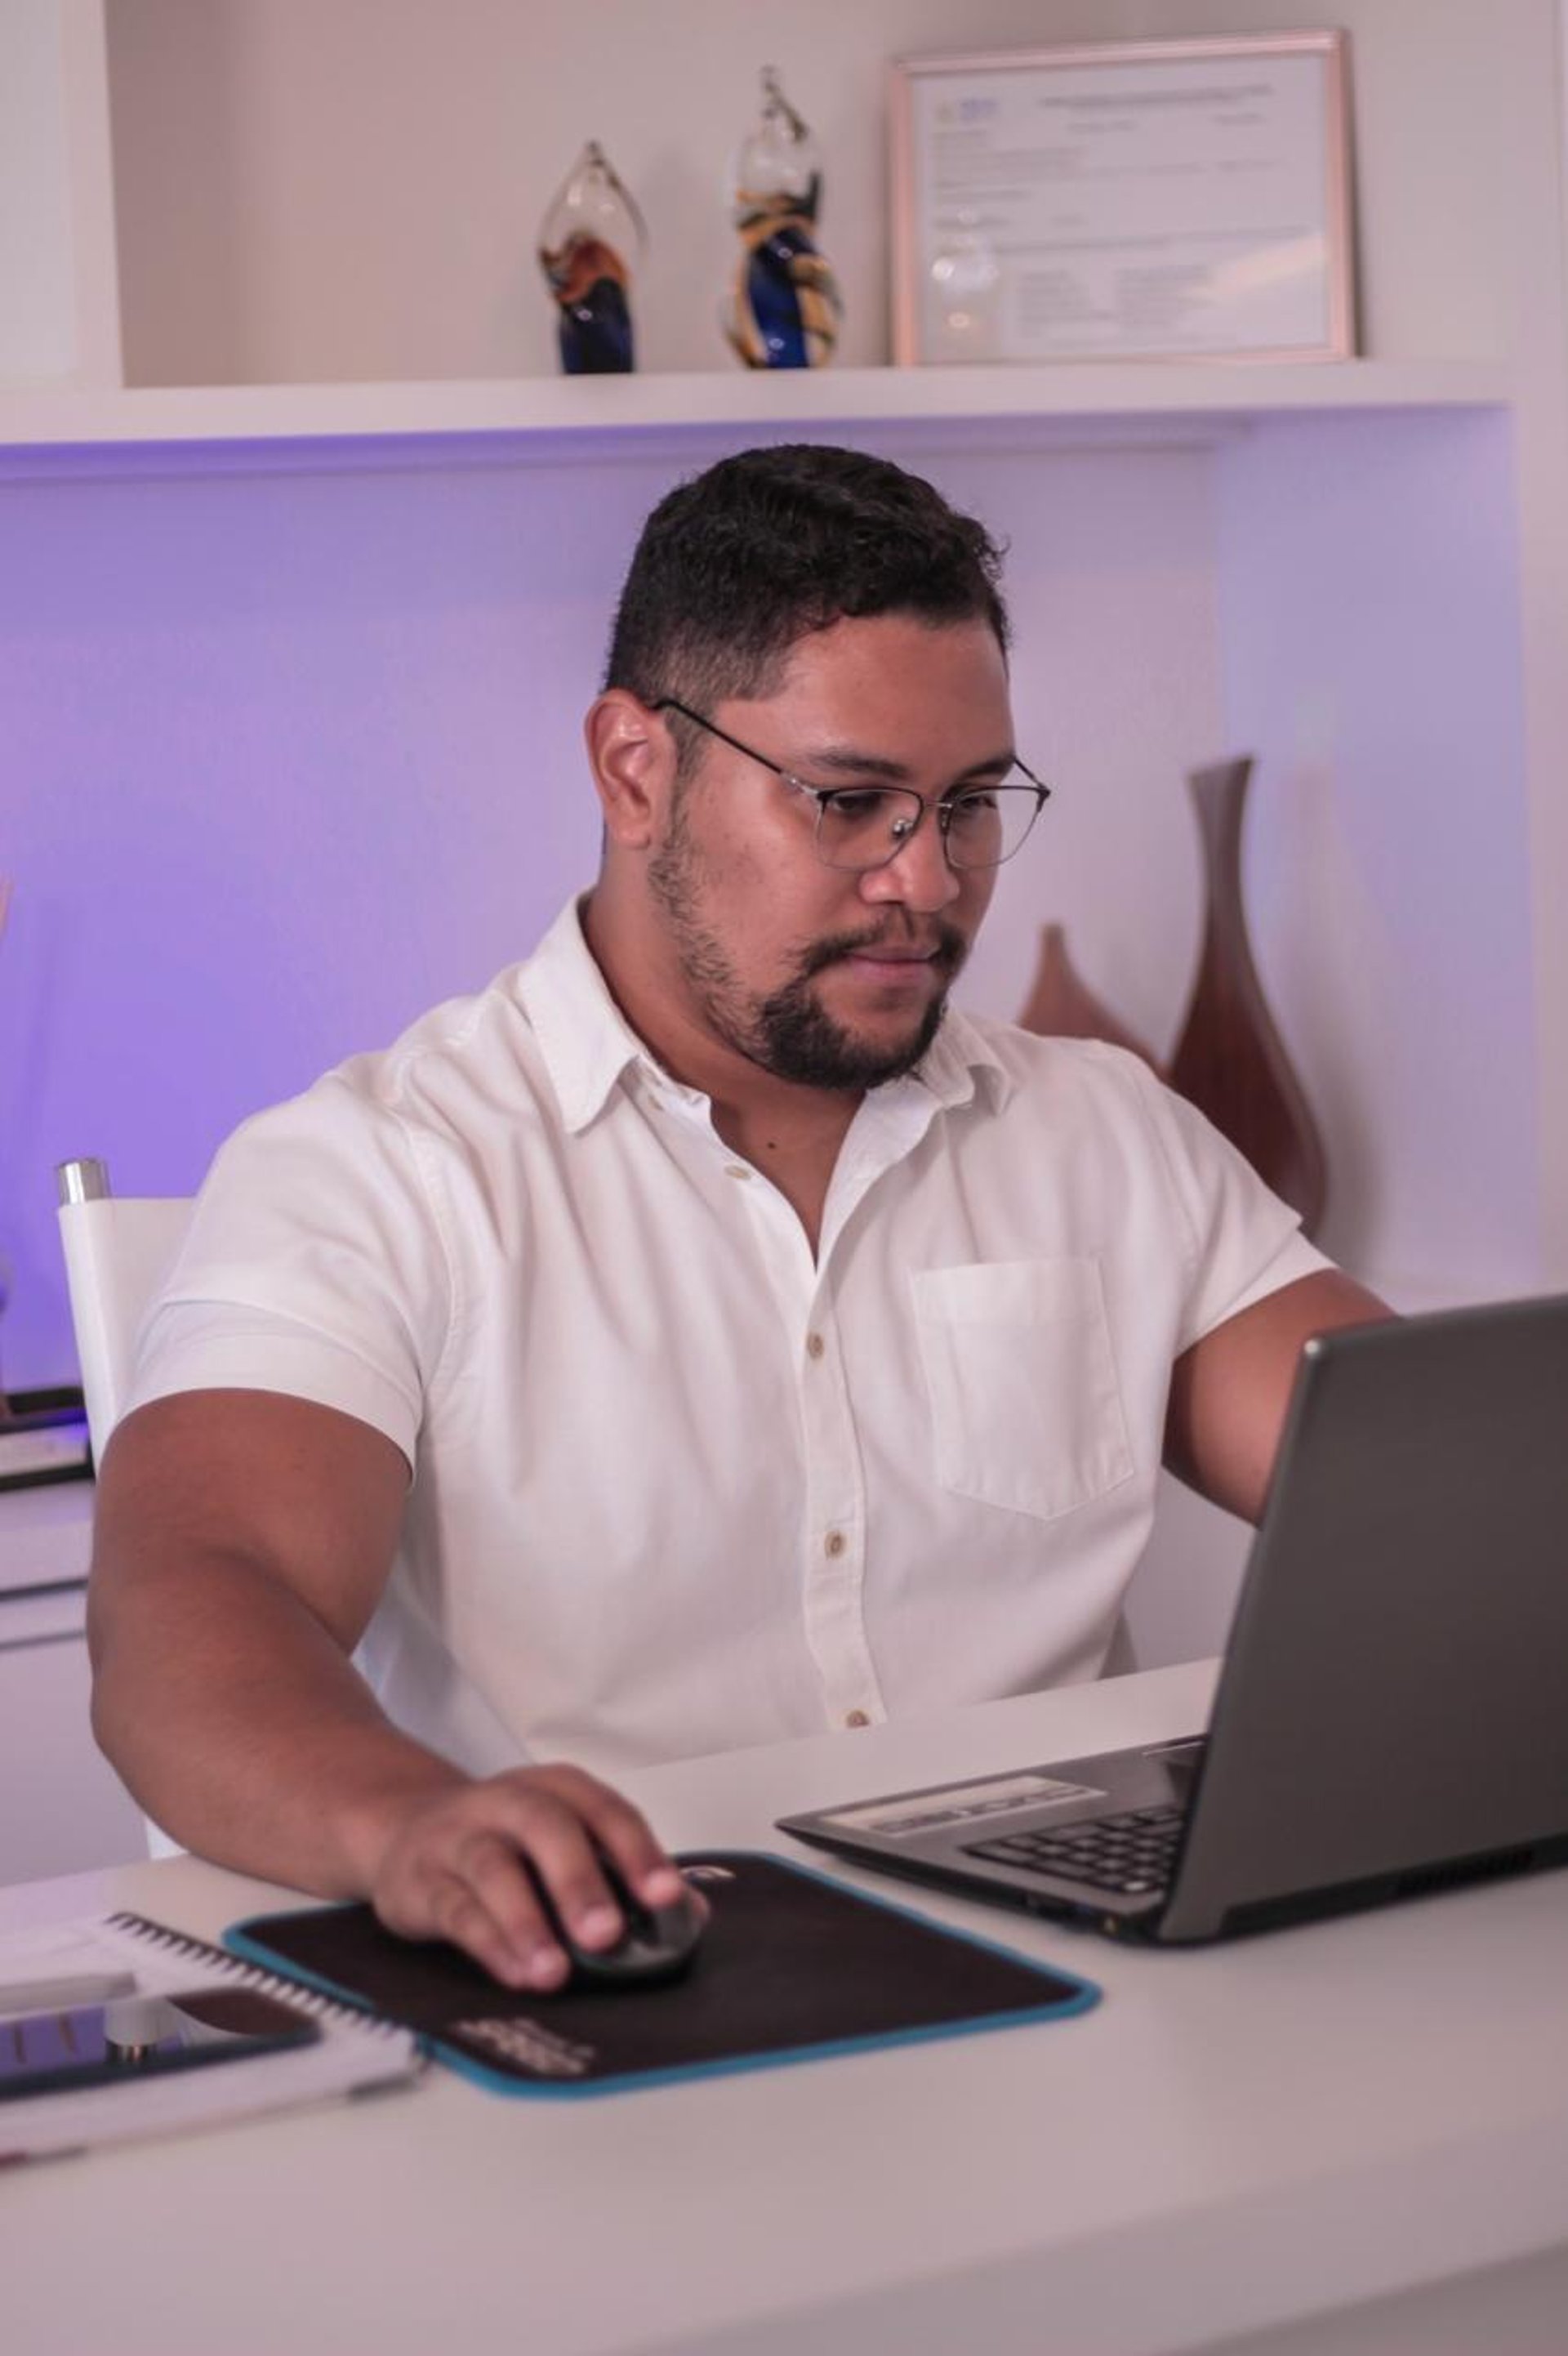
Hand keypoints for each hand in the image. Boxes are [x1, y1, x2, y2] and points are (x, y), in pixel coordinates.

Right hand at [365, 1762, 696, 1987]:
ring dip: (527, 1922)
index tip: (666, 1897)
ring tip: (555, 1972)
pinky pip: (456, 1909)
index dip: (638, 1852)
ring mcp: (461, 1838)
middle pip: (547, 1828)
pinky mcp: (423, 1881)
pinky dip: (489, 1943)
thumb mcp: (564, 1841)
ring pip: (493, 1869)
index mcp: (557, 1789)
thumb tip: (689, 1917)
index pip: (605, 1811)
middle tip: (606, 1935)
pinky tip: (517, 1973)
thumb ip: (622, 1873)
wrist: (403, 1827)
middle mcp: (508, 1802)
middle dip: (580, 1882)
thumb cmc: (504, 1840)